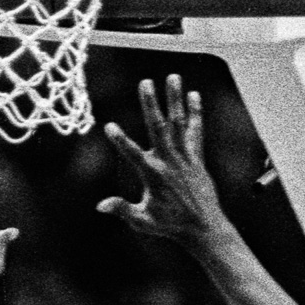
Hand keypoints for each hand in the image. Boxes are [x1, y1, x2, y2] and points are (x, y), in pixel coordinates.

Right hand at [96, 75, 228, 246]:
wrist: (204, 228)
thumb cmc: (170, 225)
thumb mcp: (142, 221)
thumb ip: (122, 210)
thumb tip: (100, 206)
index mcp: (153, 175)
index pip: (133, 154)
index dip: (120, 140)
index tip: (109, 125)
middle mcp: (170, 161)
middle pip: (158, 127)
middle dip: (151, 104)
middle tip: (146, 82)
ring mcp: (185, 157)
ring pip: (178, 123)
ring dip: (175, 99)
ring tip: (173, 77)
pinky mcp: (197, 157)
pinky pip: (196, 131)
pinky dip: (195, 113)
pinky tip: (194, 96)